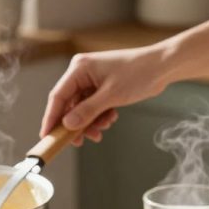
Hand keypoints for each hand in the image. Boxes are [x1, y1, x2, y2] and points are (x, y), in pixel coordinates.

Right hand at [40, 45, 169, 143]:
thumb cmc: (139, 73)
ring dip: (90, 122)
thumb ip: (87, 111)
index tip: (46, 136)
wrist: (162, 67)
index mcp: (79, 68)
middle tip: (80, 141)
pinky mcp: (102, 87)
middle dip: (76, 124)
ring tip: (102, 130)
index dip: (51, 118)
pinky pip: (93, 106)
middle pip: (69, 104)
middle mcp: (82, 72)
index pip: (58, 96)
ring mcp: (92, 80)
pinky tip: (110, 119)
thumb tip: (68, 124)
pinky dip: (99, 116)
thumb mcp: (111, 96)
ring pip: (82, 108)